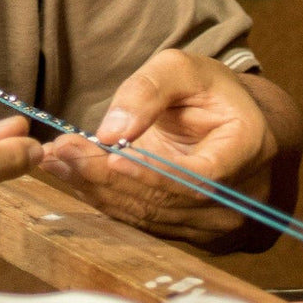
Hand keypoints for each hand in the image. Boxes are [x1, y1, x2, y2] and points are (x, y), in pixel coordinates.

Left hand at [39, 50, 279, 247]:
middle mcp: (236, 200)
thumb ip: (149, 91)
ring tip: (56, 159)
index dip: (152, 174)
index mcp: (246, 151)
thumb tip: (111, 130)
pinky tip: (72, 174)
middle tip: (60, 151)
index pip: (197, 178)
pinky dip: (105, 198)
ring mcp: (214, 226)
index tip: (108, 156)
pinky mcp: (187, 233)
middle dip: (106, 177)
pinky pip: (143, 221)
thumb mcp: (183, 69)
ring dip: (97, 189)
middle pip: (164, 202)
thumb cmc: (209, 92)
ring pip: (148, 216)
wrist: (231, 126)